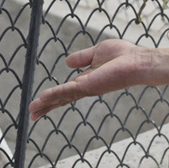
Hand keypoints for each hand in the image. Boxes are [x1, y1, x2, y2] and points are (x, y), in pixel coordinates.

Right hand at [29, 40, 153, 119]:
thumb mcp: (97, 52)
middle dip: (46, 107)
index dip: (52, 97)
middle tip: (31, 115)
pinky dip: (54, 94)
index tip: (40, 102)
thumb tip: (67, 61)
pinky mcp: (88, 85)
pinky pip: (67, 90)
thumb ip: (82, 58)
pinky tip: (43, 98)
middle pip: (61, 99)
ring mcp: (87, 88)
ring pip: (61, 97)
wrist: (137, 61)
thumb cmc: (124, 56)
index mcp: (87, 81)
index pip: (66, 91)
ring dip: (46, 103)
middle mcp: (85, 88)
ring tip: (32, 111)